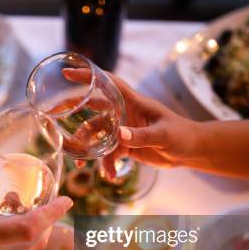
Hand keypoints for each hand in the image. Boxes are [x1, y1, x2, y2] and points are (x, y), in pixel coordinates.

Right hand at [62, 68, 200, 177]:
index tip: (68, 73)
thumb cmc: (182, 135)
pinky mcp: (127, 145)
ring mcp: (125, 129)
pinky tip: (110, 176)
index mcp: (134, 102)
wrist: (192, 151)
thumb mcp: (163, 135)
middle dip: (76, 112)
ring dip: (90, 150)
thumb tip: (118, 135)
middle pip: (95, 108)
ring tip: (83, 166)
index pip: (108, 83)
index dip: (89, 77)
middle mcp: (125, 113)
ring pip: (99, 136)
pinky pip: (109, 154)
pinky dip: (107, 165)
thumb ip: (141, 135)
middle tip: (56, 115)